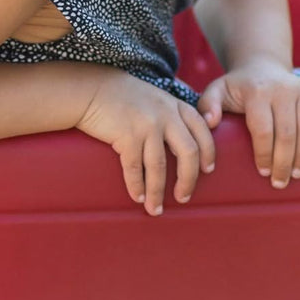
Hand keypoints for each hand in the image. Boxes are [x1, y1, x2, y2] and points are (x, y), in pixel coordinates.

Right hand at [77, 70, 214, 215]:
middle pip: (188, 152)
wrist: (90, 89)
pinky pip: (135, 168)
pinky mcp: (127, 135)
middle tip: (183, 197)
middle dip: (188, 180)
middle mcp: (165, 114)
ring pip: (160, 167)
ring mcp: (146, 124)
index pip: (201, 131)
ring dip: (158, 192)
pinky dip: (137, 186)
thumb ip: (169, 113)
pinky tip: (138, 197)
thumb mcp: (153, 98)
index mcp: (174, 105)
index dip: (208, 153)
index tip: (207, 170)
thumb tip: (181, 143)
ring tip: (155, 209)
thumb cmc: (120, 96)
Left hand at [198, 59, 299, 188]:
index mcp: (257, 92)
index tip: (263, 172)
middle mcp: (282, 89)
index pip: (263, 130)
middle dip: (284, 162)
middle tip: (279, 182)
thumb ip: (208, 105)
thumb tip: (210, 122)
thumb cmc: (237, 88)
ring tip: (295, 174)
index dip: (264, 154)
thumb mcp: (217, 91)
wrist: (262, 67)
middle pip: (287, 134)